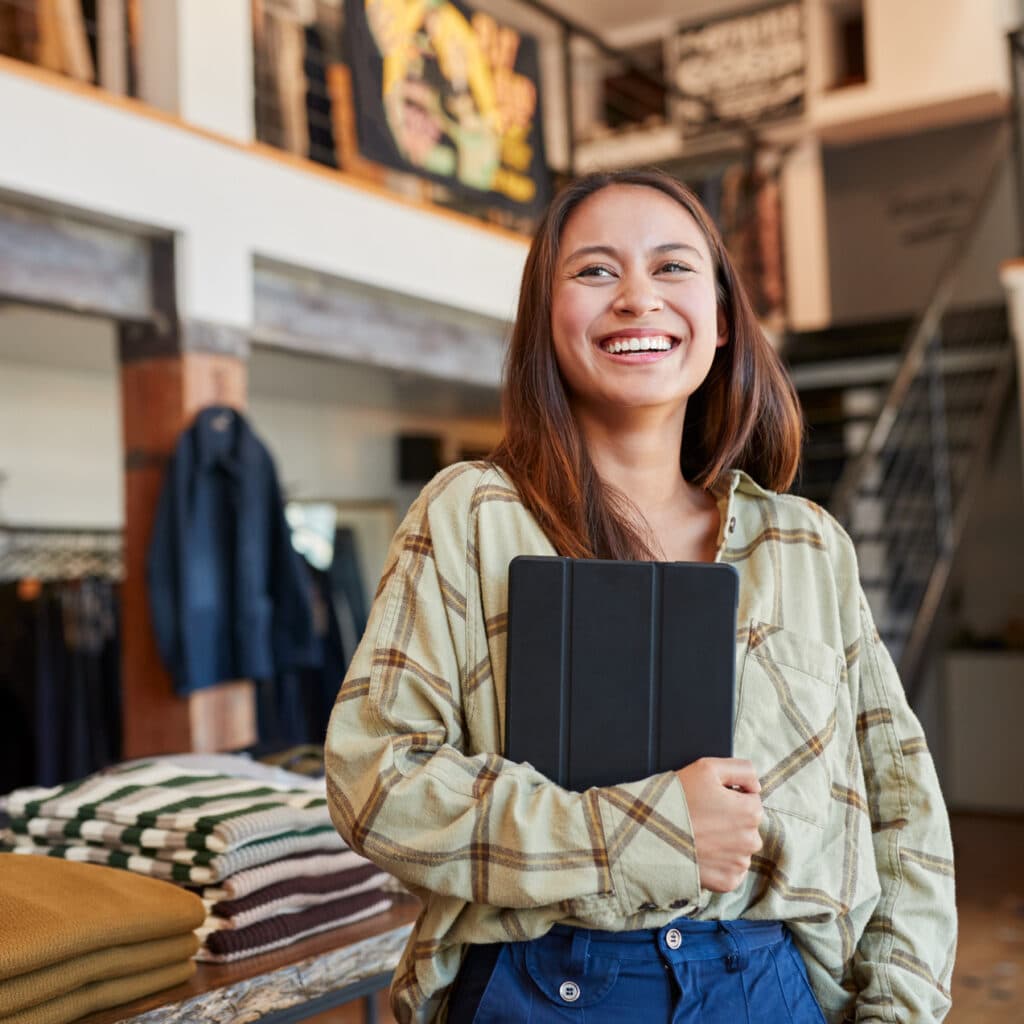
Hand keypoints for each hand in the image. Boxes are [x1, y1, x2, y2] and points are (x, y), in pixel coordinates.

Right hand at [676, 758, 762, 892]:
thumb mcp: (707, 768)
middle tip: (701, 816)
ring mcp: (739, 864)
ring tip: (698, 835)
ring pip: (739, 848)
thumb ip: (742, 769)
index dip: (729, 796)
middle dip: (730, 820)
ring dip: (725, 842)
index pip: (751, 800)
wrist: (650, 834)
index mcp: (751, 811)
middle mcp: (751, 840)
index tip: (709, 799)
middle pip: (746, 825)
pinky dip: (719, 863)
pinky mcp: (727, 882)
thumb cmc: (678, 798)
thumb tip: (756, 787)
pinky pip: (731, 870)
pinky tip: (701, 853)